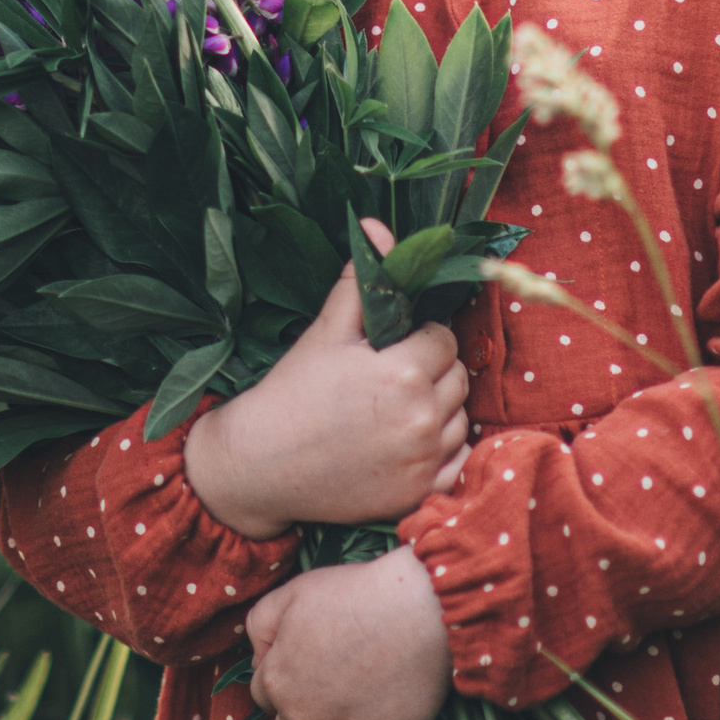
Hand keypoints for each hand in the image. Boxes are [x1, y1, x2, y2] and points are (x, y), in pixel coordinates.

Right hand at [184, 243, 469, 539]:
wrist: (260, 465)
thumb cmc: (293, 392)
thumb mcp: (325, 331)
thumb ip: (360, 279)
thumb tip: (377, 226)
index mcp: (404, 371)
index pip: (443, 339)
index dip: (418, 338)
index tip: (389, 348)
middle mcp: (421, 418)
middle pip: (457, 378)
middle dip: (431, 371)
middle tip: (390, 377)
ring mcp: (422, 461)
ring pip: (460, 419)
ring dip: (438, 410)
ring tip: (394, 410)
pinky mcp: (419, 493)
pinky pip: (458, 462)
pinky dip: (443, 452)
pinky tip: (408, 445)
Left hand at [246, 552, 451, 719]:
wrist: (422, 611)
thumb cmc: (359, 595)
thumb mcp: (294, 592)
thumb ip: (260, 625)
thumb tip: (258, 660)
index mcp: (276, 679)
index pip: (265, 695)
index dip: (289, 678)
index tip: (317, 666)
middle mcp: (299, 716)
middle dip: (307, 709)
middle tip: (342, 682)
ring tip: (357, 710)